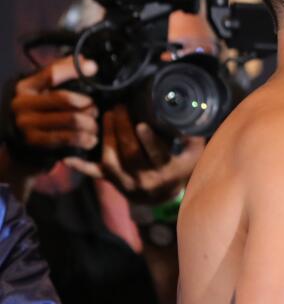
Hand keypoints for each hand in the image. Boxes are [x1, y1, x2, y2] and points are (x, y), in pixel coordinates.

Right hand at [10, 56, 99, 151]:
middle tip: (95, 110)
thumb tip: (88, 63)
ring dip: (90, 123)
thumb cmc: (42, 107)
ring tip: (94, 125)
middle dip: (88, 105)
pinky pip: (68, 138)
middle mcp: (22, 103)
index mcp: (26, 86)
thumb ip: (64, 72)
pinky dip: (85, 138)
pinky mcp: (35, 141)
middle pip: (67, 99)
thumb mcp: (46, 87)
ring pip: (72, 119)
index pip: (52, 74)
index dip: (74, 70)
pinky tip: (91, 138)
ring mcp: (27, 123)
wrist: (23, 136)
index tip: (92, 69)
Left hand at [65, 105, 203, 205]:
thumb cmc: (181, 167)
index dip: (149, 140)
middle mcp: (145, 179)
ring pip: (111, 161)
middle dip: (123, 128)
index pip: (157, 155)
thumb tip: (195, 110)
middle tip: (120, 107)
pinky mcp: (112, 182)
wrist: (164, 196)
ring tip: (107, 116)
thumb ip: (192, 135)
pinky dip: (80, 167)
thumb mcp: (194, 154)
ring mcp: (125, 182)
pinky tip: (68, 158)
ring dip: (107, 137)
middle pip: (130, 154)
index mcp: (166, 170)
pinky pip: (95, 174)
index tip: (142, 124)